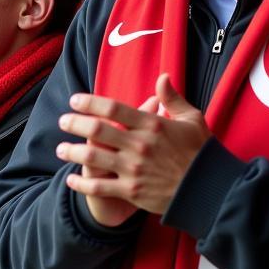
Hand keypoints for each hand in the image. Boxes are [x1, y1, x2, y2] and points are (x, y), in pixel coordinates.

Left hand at [56, 74, 210, 225]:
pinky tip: (70, 180)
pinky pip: (99, 187)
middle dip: (75, 124)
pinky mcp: (132, 191)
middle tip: (62, 121)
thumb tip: (163, 77)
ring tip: (60, 149)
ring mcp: (134, 169)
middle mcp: (140, 145)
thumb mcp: (192, 119)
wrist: (209, 190)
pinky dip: (82, 183)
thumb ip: (173, 98)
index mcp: (152, 125)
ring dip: (72, 152)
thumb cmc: (201, 152)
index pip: (113, 108)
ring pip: (93, 158)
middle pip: (97, 130)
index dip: (90, 102)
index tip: (75, 100)